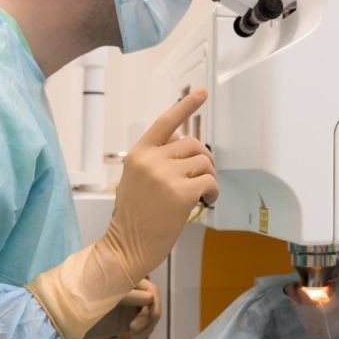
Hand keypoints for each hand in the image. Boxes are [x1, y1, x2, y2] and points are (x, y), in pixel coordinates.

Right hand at [25, 90, 217, 338]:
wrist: (125, 247)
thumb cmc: (134, 216)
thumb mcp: (136, 179)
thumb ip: (156, 160)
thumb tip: (184, 147)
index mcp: (139, 154)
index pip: (165, 122)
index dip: (186, 105)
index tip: (202, 92)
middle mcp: (151, 160)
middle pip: (194, 145)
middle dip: (203, 159)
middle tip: (202, 177)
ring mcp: (166, 176)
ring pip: (204, 162)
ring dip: (209, 177)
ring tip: (202, 192)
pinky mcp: (181, 194)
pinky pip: (210, 182)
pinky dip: (213, 191)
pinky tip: (206, 201)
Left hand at [83, 278, 160, 338]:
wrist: (61, 319)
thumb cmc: (78, 302)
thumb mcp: (102, 296)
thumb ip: (127, 294)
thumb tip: (151, 297)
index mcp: (124, 279)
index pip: (150, 289)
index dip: (149, 305)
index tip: (132, 322)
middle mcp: (129, 290)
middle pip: (154, 301)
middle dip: (149, 316)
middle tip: (132, 330)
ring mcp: (129, 305)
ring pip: (152, 313)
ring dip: (148, 324)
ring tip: (134, 334)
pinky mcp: (126, 319)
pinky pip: (146, 323)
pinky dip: (145, 330)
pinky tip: (135, 336)